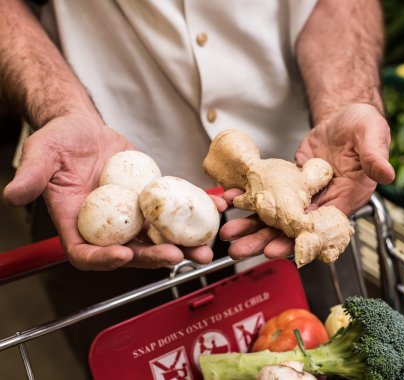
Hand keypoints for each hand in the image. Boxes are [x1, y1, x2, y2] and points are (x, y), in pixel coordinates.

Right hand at [3, 114, 226, 269]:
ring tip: (206, 248)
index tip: (122, 255)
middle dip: (155, 257)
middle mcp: (107, 226)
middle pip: (130, 251)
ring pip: (158, 236)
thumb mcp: (41, 154)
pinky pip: (172, 209)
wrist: (84, 130)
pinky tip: (216, 207)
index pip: (86, 253)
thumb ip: (31, 176)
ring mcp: (131, 215)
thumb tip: (12, 194)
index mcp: (77, 224)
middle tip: (179, 257)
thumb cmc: (59, 142)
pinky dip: (194, 210)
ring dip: (183, 244)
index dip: (103, 259)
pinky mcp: (150, 200)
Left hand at [219, 103, 393, 259]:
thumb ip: (375, 156)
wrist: (344, 119)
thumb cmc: (363, 127)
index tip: (275, 250)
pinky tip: (231, 201)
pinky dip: (250, 199)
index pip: (320, 228)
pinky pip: (269, 195)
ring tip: (229, 233)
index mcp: (345, 199)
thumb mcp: (372, 135)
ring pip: (276, 216)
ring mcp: (304, 195)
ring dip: (253, 225)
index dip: (297, 241)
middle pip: (291, 229)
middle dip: (265, 240)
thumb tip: (386, 173)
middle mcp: (323, 202)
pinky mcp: (289, 183)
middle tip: (240, 249)